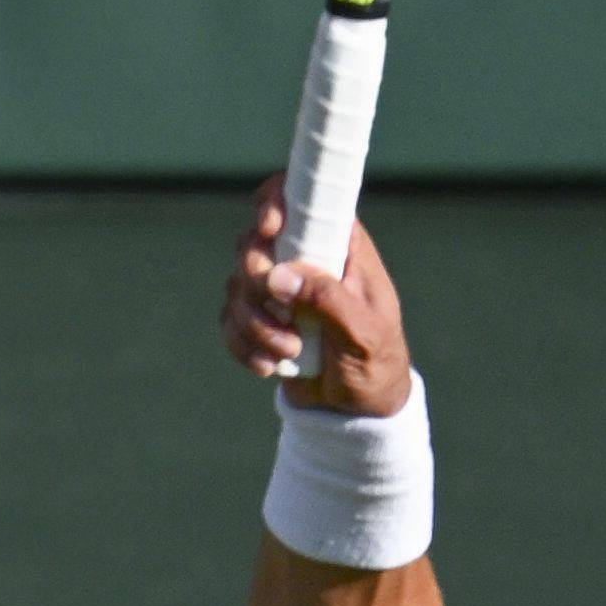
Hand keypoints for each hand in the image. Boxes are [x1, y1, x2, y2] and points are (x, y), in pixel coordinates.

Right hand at [220, 183, 415, 413]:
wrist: (359, 407)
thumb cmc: (376, 360)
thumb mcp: (363, 332)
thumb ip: (327, 301)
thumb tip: (277, 277)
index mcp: (339, 246)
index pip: (301, 198)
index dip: (275, 201)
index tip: (269, 228)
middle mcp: (304, 259)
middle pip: (252, 242)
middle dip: (256, 281)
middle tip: (281, 312)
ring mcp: (278, 288)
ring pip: (236, 284)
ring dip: (254, 324)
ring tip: (290, 353)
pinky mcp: (259, 318)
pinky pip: (229, 319)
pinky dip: (242, 344)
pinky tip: (269, 366)